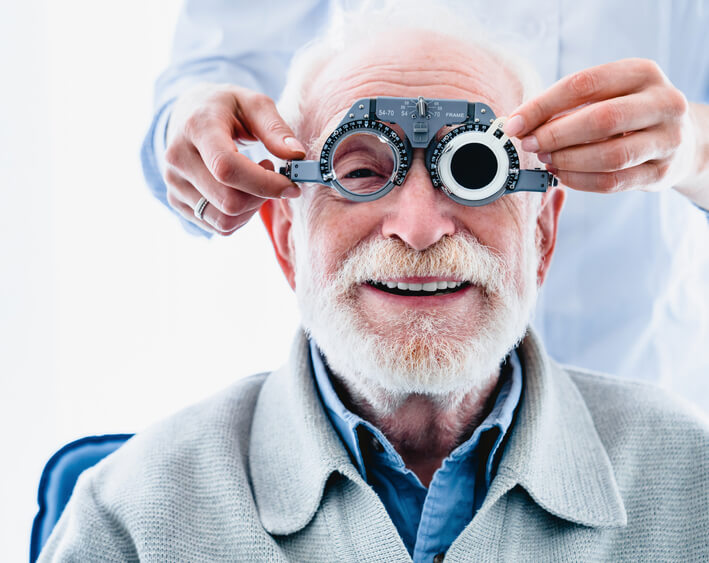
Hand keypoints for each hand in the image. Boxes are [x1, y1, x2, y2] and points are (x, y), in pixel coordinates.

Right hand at [163, 83, 304, 234]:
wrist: (187, 114)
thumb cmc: (226, 108)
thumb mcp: (254, 104)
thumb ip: (276, 128)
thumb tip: (296, 155)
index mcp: (197, 127)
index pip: (227, 168)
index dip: (264, 183)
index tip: (290, 185)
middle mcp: (178, 158)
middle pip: (228, 202)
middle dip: (262, 197)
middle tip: (272, 175)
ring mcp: (173, 183)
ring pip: (224, 221)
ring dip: (252, 209)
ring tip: (255, 181)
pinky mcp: (176, 201)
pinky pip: (218, 227)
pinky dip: (240, 216)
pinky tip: (241, 191)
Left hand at [504, 58, 696, 194]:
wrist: (681, 140)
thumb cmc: (629, 115)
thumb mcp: (607, 95)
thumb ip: (568, 106)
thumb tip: (519, 123)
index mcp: (642, 73)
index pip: (583, 85)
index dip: (542, 106)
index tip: (514, 124)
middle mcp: (663, 102)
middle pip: (600, 119)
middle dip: (555, 135)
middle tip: (529, 144)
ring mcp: (667, 140)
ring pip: (609, 155)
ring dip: (568, 160)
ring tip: (545, 160)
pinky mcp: (662, 173)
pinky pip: (613, 181)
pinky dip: (580, 181)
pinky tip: (562, 175)